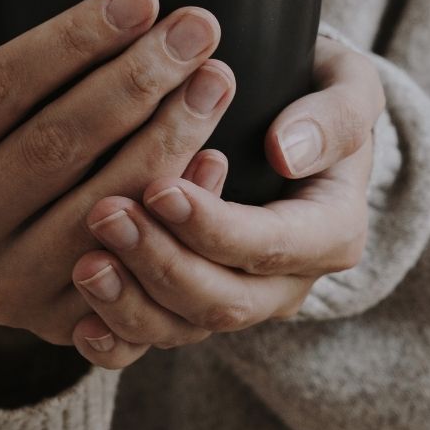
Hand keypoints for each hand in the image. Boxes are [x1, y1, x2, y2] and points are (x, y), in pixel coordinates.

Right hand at [0, 0, 235, 359]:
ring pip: (103, 205)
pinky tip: (219, 159)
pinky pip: (137, 268)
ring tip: (219, 78)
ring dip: (172, 138)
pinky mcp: (67, 330)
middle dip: (137, 78)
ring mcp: (7, 293)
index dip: (75, 39)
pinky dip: (181, 211)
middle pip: (56, 145)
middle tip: (200, 27)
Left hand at [69, 35, 386, 366]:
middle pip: (223, 300)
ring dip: (129, 302)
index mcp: (330, 233)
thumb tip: (287, 152)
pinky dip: (116, 342)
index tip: (160, 189)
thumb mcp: (349, 86)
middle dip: (160, 263)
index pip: (269, 245)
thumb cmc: (316, 94)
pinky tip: (80, 325)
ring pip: (183, 329)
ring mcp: (237, 302)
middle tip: (105, 214)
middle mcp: (286, 283)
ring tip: (85, 262)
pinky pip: (152, 344)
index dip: (212, 226)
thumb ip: (334, 116)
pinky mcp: (191, 310)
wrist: (289, 123)